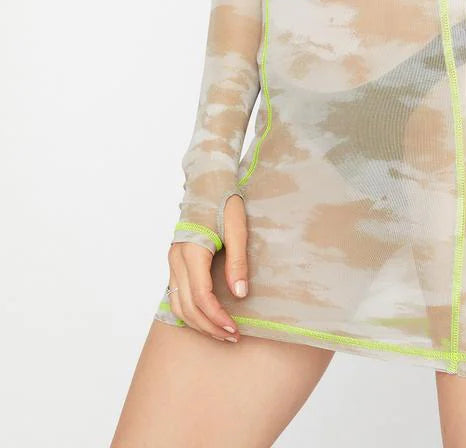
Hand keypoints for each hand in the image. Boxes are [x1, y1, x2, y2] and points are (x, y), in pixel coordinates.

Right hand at [166, 194, 249, 341]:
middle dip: (209, 326)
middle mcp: (177, 258)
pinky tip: (204, 316)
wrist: (207, 181)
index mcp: (192, 251)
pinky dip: (188, 310)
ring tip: (220, 332)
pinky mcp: (175, 259)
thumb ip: (237, 261)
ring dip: (197, 322)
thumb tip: (239, 294)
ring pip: (178, 304)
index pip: (202, 297)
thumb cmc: (224, 202)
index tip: (235, 329)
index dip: (217, 317)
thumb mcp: (237, 229)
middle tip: (231, 336)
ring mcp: (172, 259)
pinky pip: (176, 293)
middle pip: (188, 306)